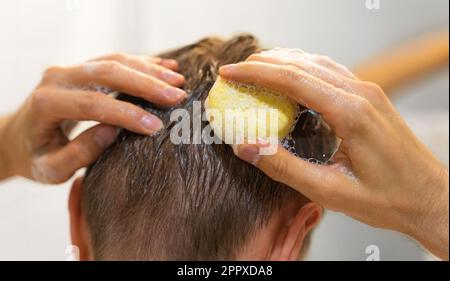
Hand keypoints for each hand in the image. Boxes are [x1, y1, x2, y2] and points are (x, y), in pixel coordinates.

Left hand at [0, 53, 185, 183]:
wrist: (21, 136)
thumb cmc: (37, 157)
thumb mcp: (51, 169)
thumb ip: (79, 153)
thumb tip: (113, 132)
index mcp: (45, 104)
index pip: (92, 104)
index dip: (127, 114)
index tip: (156, 127)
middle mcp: (57, 78)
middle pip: (107, 73)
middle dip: (146, 85)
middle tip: (177, 96)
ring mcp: (70, 69)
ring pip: (114, 61)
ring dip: (149, 70)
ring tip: (178, 82)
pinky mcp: (82, 68)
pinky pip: (115, 59)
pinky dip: (142, 63)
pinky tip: (166, 68)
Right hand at [219, 48, 448, 259]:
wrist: (431, 198)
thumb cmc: (387, 199)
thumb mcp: (329, 192)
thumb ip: (283, 167)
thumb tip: (245, 146)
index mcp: (351, 114)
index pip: (293, 79)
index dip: (255, 74)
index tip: (229, 73)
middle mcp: (361, 94)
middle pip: (302, 64)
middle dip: (264, 64)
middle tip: (235, 71)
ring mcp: (368, 92)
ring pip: (317, 64)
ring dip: (283, 63)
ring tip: (255, 70)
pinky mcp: (370, 98)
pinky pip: (331, 73)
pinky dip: (303, 70)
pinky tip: (290, 79)